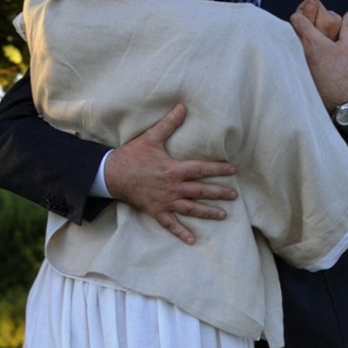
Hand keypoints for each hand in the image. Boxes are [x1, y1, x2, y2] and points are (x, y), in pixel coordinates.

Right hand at [101, 103, 237, 245]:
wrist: (112, 174)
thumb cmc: (132, 155)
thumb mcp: (151, 138)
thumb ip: (169, 124)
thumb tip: (182, 106)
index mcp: (174, 169)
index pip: (202, 169)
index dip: (219, 169)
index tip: (234, 170)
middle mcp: (173, 188)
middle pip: (201, 191)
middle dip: (219, 193)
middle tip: (235, 196)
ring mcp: (166, 201)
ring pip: (191, 209)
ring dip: (208, 213)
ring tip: (224, 215)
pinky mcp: (156, 211)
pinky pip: (171, 224)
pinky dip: (181, 232)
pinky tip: (193, 240)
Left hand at [289, 0, 347, 106]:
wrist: (337, 98)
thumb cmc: (344, 73)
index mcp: (312, 41)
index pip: (297, 18)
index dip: (303, 9)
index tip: (310, 6)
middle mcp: (299, 48)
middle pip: (290, 25)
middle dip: (299, 15)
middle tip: (308, 8)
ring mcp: (294, 59)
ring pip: (288, 37)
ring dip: (295, 28)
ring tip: (307, 23)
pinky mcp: (294, 67)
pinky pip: (289, 48)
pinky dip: (295, 40)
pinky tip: (304, 40)